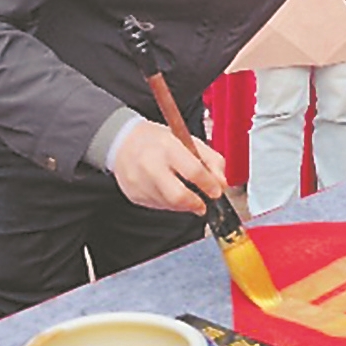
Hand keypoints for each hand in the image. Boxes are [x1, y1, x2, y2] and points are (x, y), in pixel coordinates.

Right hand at [109, 121, 227, 213]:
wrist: (123, 142)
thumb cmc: (158, 140)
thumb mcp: (188, 139)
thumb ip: (211, 159)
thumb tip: (222, 183)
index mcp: (168, 147)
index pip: (194, 171)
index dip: (209, 185)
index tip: (216, 191)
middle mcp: (151, 165)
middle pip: (179, 196)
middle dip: (196, 203)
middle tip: (203, 203)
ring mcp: (140, 182)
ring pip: (170, 205)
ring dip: (183, 204)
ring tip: (184, 191)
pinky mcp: (134, 195)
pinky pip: (159, 206)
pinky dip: (169, 203)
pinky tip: (168, 190)